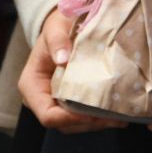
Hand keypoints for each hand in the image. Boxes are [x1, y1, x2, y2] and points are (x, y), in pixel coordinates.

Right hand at [17, 7, 118, 133]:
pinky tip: (118, 113)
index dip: (69, 119)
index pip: (47, 115)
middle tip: (113, 116)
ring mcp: (56, 104)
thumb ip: (57, 41)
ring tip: (119, 116)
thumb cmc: (58, 27)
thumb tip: (62, 58)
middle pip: (64, 124)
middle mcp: (42, 99)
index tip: (92, 112)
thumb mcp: (56, 28)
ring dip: (98, 123)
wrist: (65, 27)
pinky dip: (100, 118)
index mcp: (32, 85)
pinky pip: (84, 119)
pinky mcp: (70, 104)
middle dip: (89, 123)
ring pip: (76, 125)